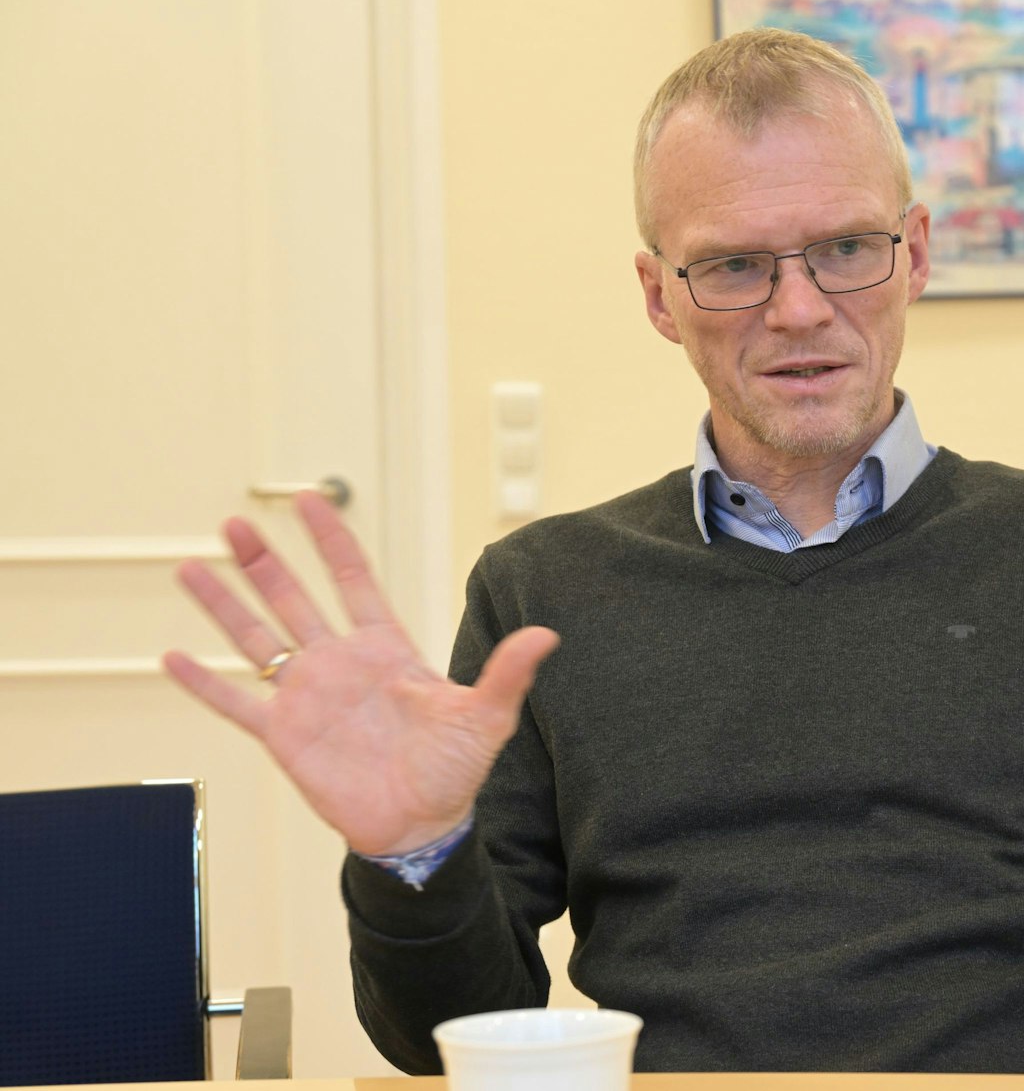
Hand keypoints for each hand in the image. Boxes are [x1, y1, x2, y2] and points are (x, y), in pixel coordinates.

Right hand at [162, 492, 558, 855]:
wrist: (421, 827)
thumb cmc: (454, 771)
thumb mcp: (486, 717)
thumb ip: (507, 673)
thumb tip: (546, 634)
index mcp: (385, 650)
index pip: (354, 580)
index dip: (332, 541)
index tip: (310, 500)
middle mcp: (339, 665)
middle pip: (293, 599)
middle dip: (264, 561)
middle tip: (234, 522)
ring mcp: (307, 697)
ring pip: (256, 640)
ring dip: (225, 605)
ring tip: (191, 566)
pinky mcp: (283, 736)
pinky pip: (235, 703)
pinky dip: (204, 683)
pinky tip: (173, 657)